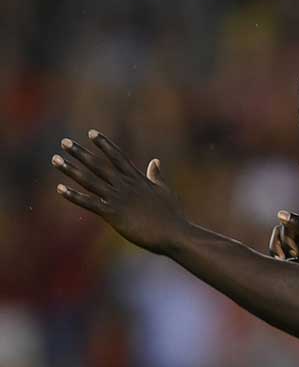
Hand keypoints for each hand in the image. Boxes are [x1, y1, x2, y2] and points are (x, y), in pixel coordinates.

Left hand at [51, 130, 187, 253]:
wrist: (174, 234)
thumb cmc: (173, 216)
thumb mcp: (165, 191)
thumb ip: (156, 176)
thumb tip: (155, 161)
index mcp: (138, 180)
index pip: (117, 157)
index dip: (104, 144)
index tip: (91, 133)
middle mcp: (125, 186)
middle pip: (98, 165)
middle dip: (80, 153)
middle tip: (64, 142)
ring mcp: (118, 199)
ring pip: (90, 180)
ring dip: (71, 169)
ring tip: (55, 159)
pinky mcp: (113, 214)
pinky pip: (89, 203)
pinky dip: (73, 196)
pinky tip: (60, 188)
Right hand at [269, 211, 298, 273]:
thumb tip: (280, 214)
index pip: (286, 225)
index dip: (286, 238)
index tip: (294, 253)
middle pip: (278, 235)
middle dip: (283, 249)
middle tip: (294, 260)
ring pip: (276, 247)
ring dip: (282, 257)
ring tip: (296, 266)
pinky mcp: (296, 260)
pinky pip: (279, 258)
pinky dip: (283, 264)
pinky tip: (295, 269)